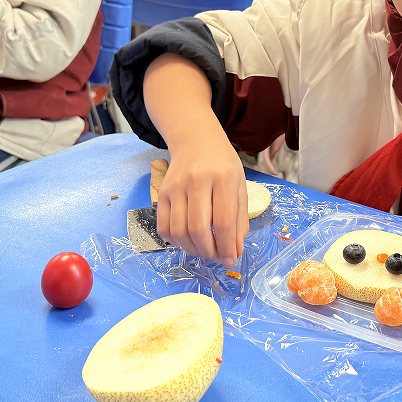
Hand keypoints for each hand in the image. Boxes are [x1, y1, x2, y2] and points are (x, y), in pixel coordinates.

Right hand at [156, 129, 249, 265]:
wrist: (196, 142)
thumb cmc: (222, 166)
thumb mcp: (240, 188)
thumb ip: (239, 221)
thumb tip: (235, 252)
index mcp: (223, 178)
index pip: (223, 221)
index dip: (227, 247)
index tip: (231, 260)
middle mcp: (196, 181)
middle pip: (198, 229)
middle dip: (209, 252)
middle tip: (217, 257)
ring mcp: (175, 187)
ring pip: (179, 231)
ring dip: (192, 250)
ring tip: (204, 250)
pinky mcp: (161, 193)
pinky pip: (164, 227)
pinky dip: (175, 241)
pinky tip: (188, 240)